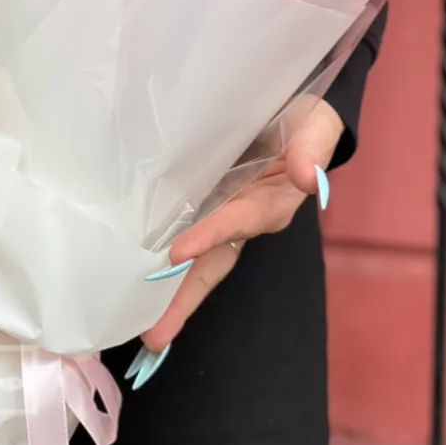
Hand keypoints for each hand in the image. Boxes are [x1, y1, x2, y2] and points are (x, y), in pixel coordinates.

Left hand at [139, 99, 342, 364]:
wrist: (291, 107)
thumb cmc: (305, 120)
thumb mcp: (317, 125)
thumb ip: (313, 147)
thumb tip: (308, 176)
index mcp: (271, 200)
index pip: (239, 221)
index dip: (211, 235)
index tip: (178, 253)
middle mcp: (244, 216)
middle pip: (212, 262)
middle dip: (185, 298)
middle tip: (155, 337)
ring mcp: (221, 213)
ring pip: (194, 259)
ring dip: (169, 291)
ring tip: (139, 328)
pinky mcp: (204, 203)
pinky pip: (179, 232)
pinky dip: (158, 258)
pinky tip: (129, 275)